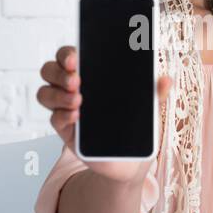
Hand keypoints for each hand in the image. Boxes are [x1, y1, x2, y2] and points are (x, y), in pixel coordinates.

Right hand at [37, 45, 169, 183]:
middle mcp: (72, 87)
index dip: (67, 53)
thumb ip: (155, 93)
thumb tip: (167, 80)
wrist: (130, 160)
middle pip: (50, 70)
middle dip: (59, 72)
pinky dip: (63, 115)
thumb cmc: (134, 124)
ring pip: (45, 93)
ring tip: (78, 100)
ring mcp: (66, 108)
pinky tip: (76, 116)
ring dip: (58, 93)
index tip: (75, 57)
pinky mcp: (65, 130)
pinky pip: (54, 118)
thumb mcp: (147, 107)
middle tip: (76, 79)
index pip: (69, 55)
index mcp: (89, 73)